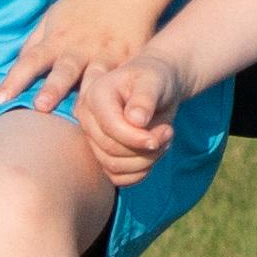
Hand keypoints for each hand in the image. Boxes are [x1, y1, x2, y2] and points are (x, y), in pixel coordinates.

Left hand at [0, 0, 148, 115]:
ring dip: (87, 98)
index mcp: (58, 38)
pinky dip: (119, 96)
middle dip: (52, 89)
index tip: (0, 99)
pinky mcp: (130, 59)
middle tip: (41, 107)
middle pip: (63, 72)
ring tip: (83, 116)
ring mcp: (107, 54)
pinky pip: (122, 80)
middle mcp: (80, 48)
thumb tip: (18, 66)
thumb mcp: (55, 15)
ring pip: (95, 79)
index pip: (31, 60)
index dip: (14, 80)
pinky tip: (117, 113)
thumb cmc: (86, 2)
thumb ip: (36, 42)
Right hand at [80, 56, 178, 184]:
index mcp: (95, 96)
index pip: (111, 129)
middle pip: (112, 151)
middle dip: (146, 149)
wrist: (156, 87)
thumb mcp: (155, 80)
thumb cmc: (155, 79)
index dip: (138, 138)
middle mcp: (87, 119)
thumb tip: (135, 120)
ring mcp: (92, 139)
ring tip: (164, 140)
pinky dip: (141, 172)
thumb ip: (145, 97)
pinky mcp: (102, 155)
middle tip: (169, 133)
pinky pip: (119, 178)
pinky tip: (154, 153)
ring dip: (146, 161)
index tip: (167, 132)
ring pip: (115, 167)